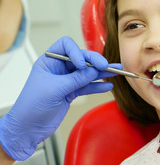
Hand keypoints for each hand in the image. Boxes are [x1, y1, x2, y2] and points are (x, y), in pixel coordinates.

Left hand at [0, 36, 120, 160]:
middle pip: (81, 58)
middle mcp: (59, 67)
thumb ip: (76, 79)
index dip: (77, 51)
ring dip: (101, 73)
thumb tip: (94, 70)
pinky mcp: (71, 92)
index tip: (83, 64)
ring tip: (116, 71)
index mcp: (49, 61)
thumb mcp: (55, 89)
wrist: (28, 129)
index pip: (66, 45)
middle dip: (95, 62)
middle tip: (106, 66)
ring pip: (87, 72)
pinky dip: (97, 86)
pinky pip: (87, 86)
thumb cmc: (31, 106)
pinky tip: (107, 86)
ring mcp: (66, 80)